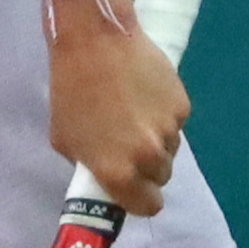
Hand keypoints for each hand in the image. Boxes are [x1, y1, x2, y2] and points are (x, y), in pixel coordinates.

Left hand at [47, 0, 189, 213]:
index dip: (141, 200)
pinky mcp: (182, 104)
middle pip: (161, 176)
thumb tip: (106, 174)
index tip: (135, 189)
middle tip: (129, 144)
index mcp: (119, 171)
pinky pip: (176, 121)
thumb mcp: (66, 140)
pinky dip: (164, 114)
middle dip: (148, 167)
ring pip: (170, 148)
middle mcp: (149, 156)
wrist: (96, 42)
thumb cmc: (71, 91)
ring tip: (134, 112)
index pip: (148, 206)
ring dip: (157, 139)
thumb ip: (91, 165)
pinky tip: (144, 94)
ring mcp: (170, 129)